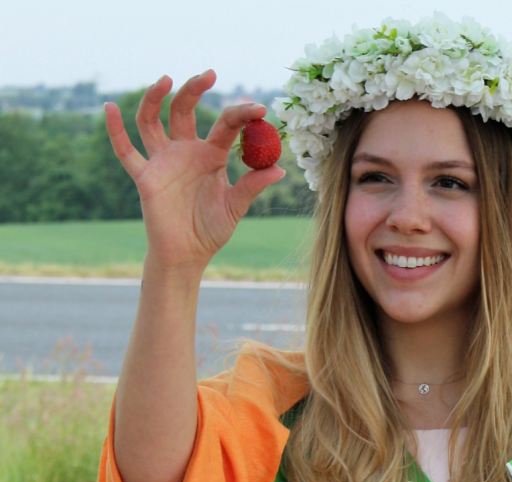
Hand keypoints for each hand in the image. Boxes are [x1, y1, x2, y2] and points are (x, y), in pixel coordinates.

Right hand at [104, 70, 284, 276]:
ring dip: (155, 98)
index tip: (260, 108)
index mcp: (212, 155)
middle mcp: (185, 151)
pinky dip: (115, 130)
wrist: (188, 254)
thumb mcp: (236, 207)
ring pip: (152, 121)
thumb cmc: (211, 229)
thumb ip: (252, 187)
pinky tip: (109, 107)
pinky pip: (126, 151)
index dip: (242, 115)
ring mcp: (163, 161)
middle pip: (185, 110)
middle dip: (195, 90)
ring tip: (167, 80)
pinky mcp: (145, 176)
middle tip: (210, 74)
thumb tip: (280, 170)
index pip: (225, 125)